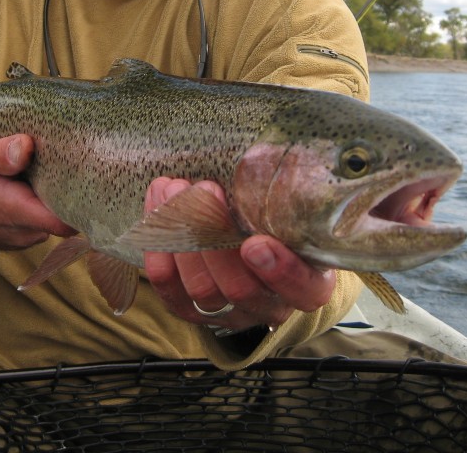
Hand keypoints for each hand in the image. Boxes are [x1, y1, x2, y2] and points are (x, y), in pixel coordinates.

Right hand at [0, 134, 75, 263]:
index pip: (60, 218)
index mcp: (7, 207)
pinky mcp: (33, 238)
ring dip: (65, 194)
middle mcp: (24, 230)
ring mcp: (30, 238)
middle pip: (69, 215)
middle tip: (76, 158)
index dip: (80, 198)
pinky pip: (54, 220)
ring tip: (59, 167)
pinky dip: (54, 202)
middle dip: (76, 189)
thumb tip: (26, 146)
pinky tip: (48, 183)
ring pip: (63, 216)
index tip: (87, 171)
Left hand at [142, 177, 334, 332]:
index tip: (256, 242)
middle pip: (239, 288)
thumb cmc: (282, 221)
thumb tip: (261, 155)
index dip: (281, 271)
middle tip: (207, 190)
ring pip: (201, 288)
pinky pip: (170, 288)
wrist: (258, 242)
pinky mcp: (191, 308)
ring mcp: (227, 312)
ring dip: (183, 235)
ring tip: (177, 189)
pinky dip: (160, 248)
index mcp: (308, 286)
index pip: (303, 289)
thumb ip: (286, 194)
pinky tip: (158, 208)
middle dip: (216, 238)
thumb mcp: (294, 210)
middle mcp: (269, 305)